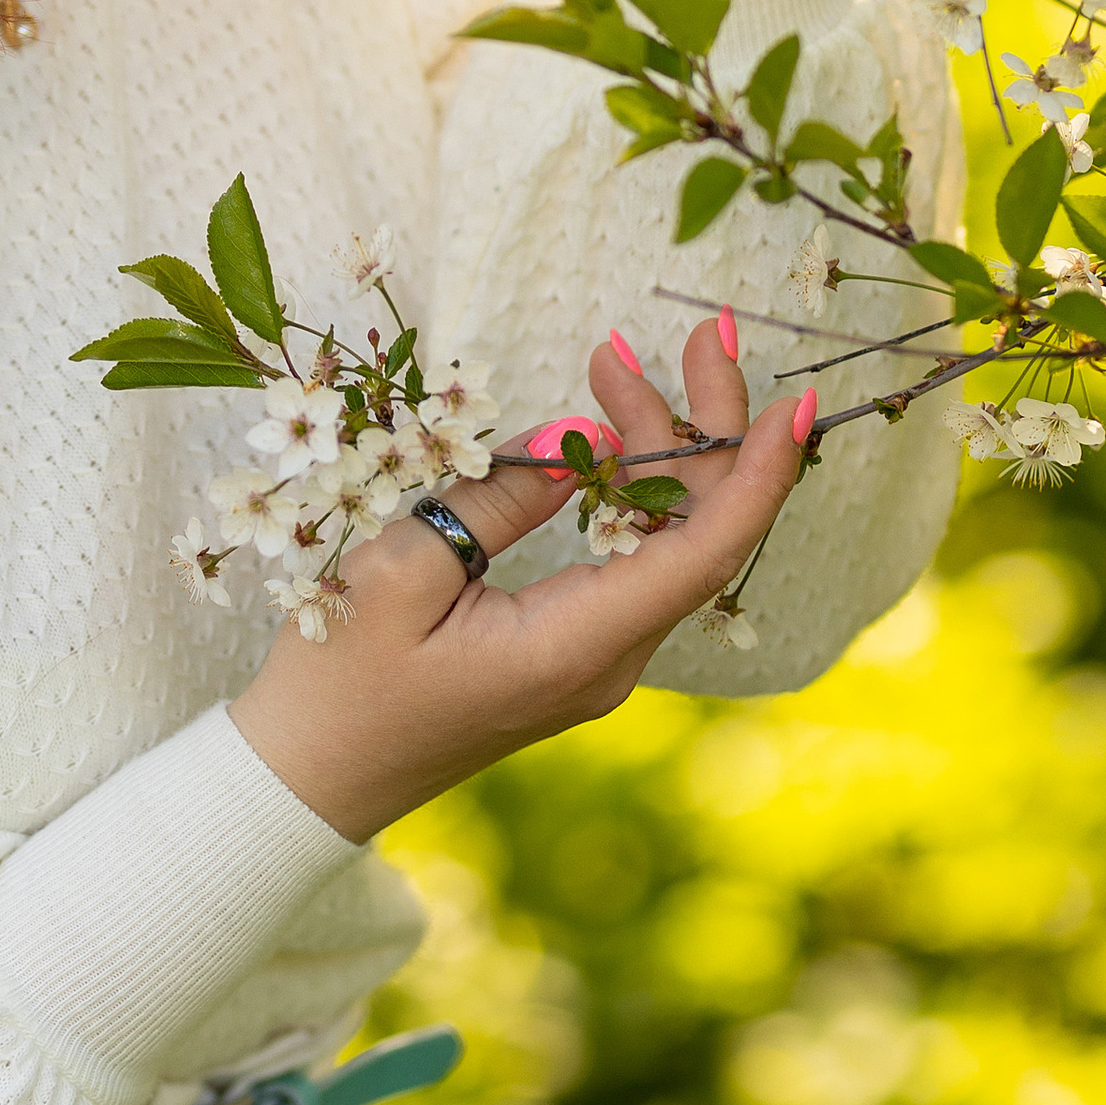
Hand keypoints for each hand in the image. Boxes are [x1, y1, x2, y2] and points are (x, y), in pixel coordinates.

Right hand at [228, 319, 801, 843]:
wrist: (311, 772)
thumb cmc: (339, 677)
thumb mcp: (403, 569)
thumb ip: (498, 497)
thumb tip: (580, 435)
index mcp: (576, 646)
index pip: (702, 552)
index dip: (757, 473)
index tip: (793, 400)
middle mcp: (609, 658)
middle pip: (696, 533)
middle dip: (705, 425)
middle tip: (696, 332)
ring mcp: (596, 658)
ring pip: (665, 541)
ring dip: (656, 447)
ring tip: (614, 360)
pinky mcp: (571, 649)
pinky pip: (631, 561)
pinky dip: (626, 489)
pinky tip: (603, 436)